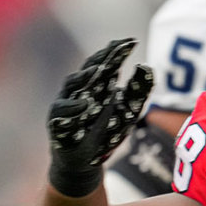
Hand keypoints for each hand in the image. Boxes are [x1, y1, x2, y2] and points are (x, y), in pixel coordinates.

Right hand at [47, 38, 152, 197]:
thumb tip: (147, 66)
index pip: (106, 64)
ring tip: (98, 71)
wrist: (85, 163)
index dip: (116, 52)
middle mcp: (79, 91)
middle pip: (88, 69)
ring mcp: (66, 105)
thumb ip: (137, 92)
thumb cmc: (105, 133)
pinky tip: (86, 105)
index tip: (131, 41)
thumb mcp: (128, 112)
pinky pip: (62, 113)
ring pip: (71, 86)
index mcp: (96, 86)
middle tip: (114, 49)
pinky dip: (73, 108)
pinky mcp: (57, 124)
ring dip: (83, 78)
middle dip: (101, 59)